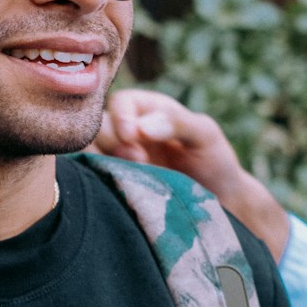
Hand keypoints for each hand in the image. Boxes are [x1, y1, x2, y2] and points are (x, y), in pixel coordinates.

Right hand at [95, 89, 291, 257]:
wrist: (220, 204)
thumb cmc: (214, 162)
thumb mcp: (205, 135)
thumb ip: (178, 123)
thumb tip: (141, 127)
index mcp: (147, 111)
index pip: (121, 102)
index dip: (121, 117)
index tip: (132, 137)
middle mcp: (127, 133)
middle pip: (97, 127)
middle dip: (112, 143)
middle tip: (139, 162)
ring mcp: (117, 160)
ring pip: (86, 154)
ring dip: (101, 164)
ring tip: (130, 179)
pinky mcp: (113, 186)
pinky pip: (92, 181)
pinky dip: (98, 184)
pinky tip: (119, 192)